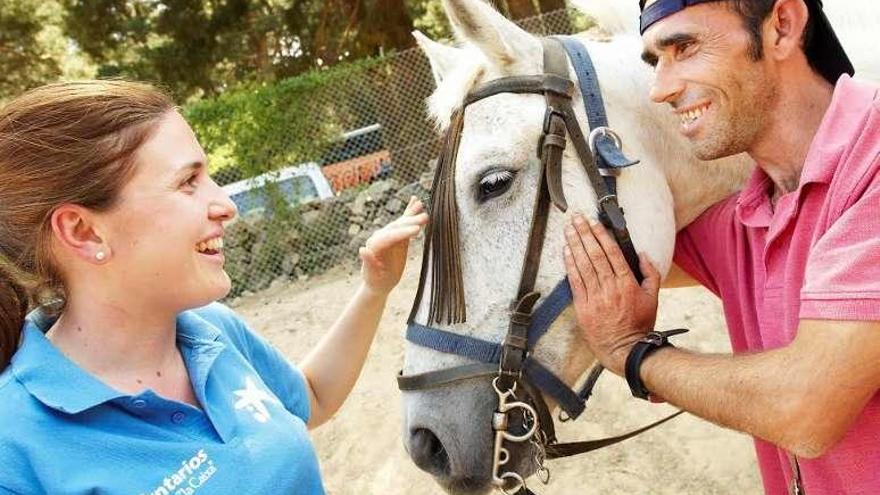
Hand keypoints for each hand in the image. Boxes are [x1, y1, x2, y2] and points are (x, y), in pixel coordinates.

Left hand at [360, 196, 427, 295]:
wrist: (378, 283)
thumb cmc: (376, 281)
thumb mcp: (372, 275)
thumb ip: (368, 262)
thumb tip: (362, 249)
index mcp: (374, 246)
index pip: (390, 236)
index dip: (403, 233)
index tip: (417, 230)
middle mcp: (379, 237)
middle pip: (396, 227)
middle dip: (410, 221)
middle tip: (425, 217)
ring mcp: (388, 235)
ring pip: (400, 222)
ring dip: (411, 214)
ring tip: (422, 205)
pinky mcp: (395, 236)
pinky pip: (402, 222)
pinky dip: (408, 211)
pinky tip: (415, 201)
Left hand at [562, 213, 660, 375]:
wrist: (625, 349)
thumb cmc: (640, 324)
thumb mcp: (653, 297)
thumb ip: (650, 273)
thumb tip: (642, 254)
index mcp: (627, 283)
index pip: (612, 253)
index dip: (601, 235)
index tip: (594, 222)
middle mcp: (610, 287)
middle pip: (595, 255)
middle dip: (585, 234)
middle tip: (576, 218)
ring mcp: (595, 297)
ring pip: (583, 265)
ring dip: (574, 245)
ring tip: (568, 229)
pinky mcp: (583, 306)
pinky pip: (575, 282)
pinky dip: (570, 265)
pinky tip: (566, 251)